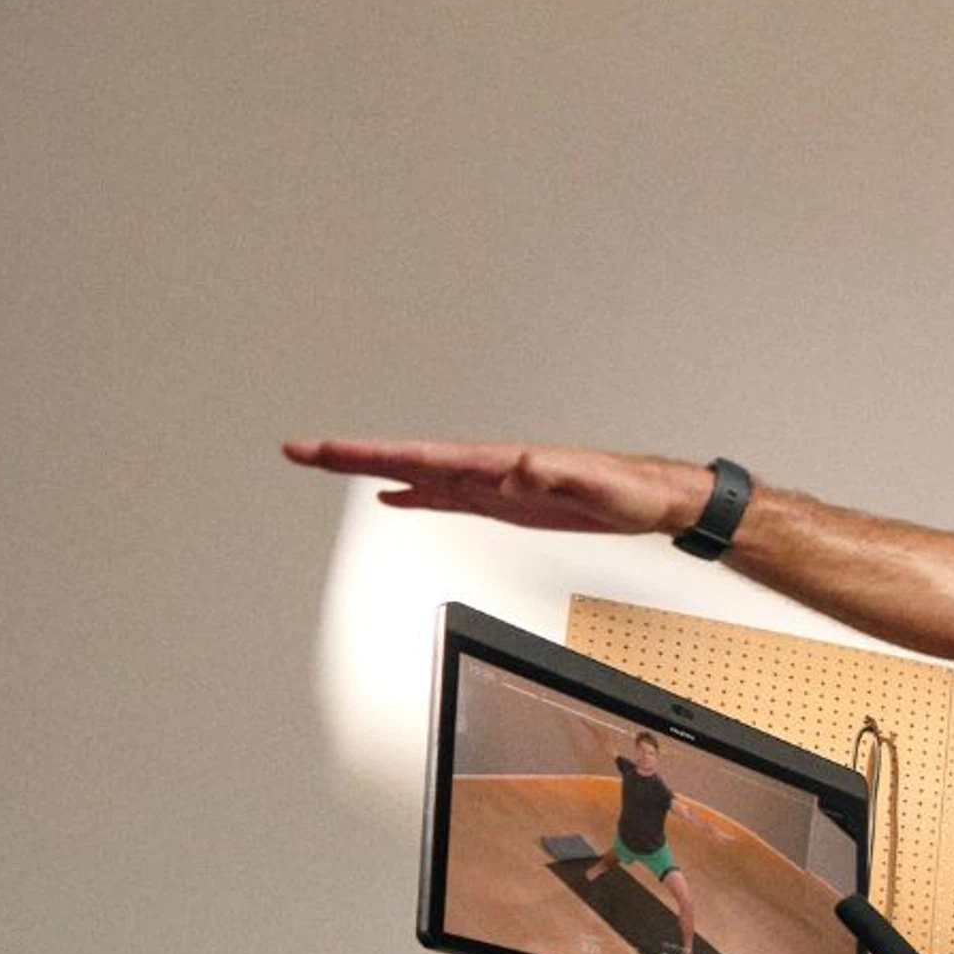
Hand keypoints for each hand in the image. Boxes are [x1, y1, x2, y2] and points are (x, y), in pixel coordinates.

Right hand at [283, 436, 706, 535]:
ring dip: (373, 472)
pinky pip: (446, 497)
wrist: (655, 497)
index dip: (369, 454)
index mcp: (498, 463)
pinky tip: (393, 498)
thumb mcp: (598, 487)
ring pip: (418, 475)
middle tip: (298, 450)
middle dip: (350, 456)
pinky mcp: (505, 503)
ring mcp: (493, 484)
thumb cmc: (630, 490)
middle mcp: (488, 469)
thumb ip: (558, 475)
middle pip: (405, 459)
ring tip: (327, 466)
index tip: (325, 450)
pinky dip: (414, 496)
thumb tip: (518, 469)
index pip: (419, 456)